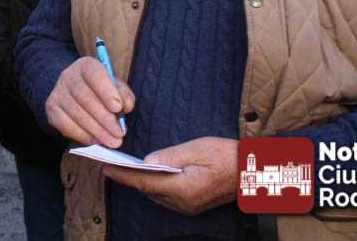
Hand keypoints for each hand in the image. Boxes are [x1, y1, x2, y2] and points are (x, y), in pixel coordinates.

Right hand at [45, 57, 133, 147]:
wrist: (75, 93)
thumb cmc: (101, 90)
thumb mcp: (115, 87)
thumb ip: (123, 94)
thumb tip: (125, 106)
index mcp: (86, 65)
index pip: (94, 74)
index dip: (106, 91)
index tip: (118, 108)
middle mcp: (68, 75)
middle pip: (85, 98)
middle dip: (104, 118)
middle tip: (119, 133)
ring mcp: (58, 92)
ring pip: (76, 113)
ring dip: (97, 130)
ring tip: (112, 141)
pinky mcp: (51, 109)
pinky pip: (66, 125)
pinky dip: (83, 135)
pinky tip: (96, 140)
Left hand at [103, 137, 237, 214]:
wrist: (252, 172)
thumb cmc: (227, 156)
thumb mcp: (198, 149)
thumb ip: (170, 156)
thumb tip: (147, 161)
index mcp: (183, 188)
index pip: (145, 182)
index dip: (123, 176)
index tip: (105, 168)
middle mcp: (183, 202)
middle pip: (148, 190)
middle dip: (130, 177)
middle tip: (112, 163)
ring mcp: (188, 206)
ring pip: (156, 194)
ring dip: (142, 181)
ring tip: (126, 166)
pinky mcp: (192, 205)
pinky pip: (166, 196)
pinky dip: (155, 185)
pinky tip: (150, 173)